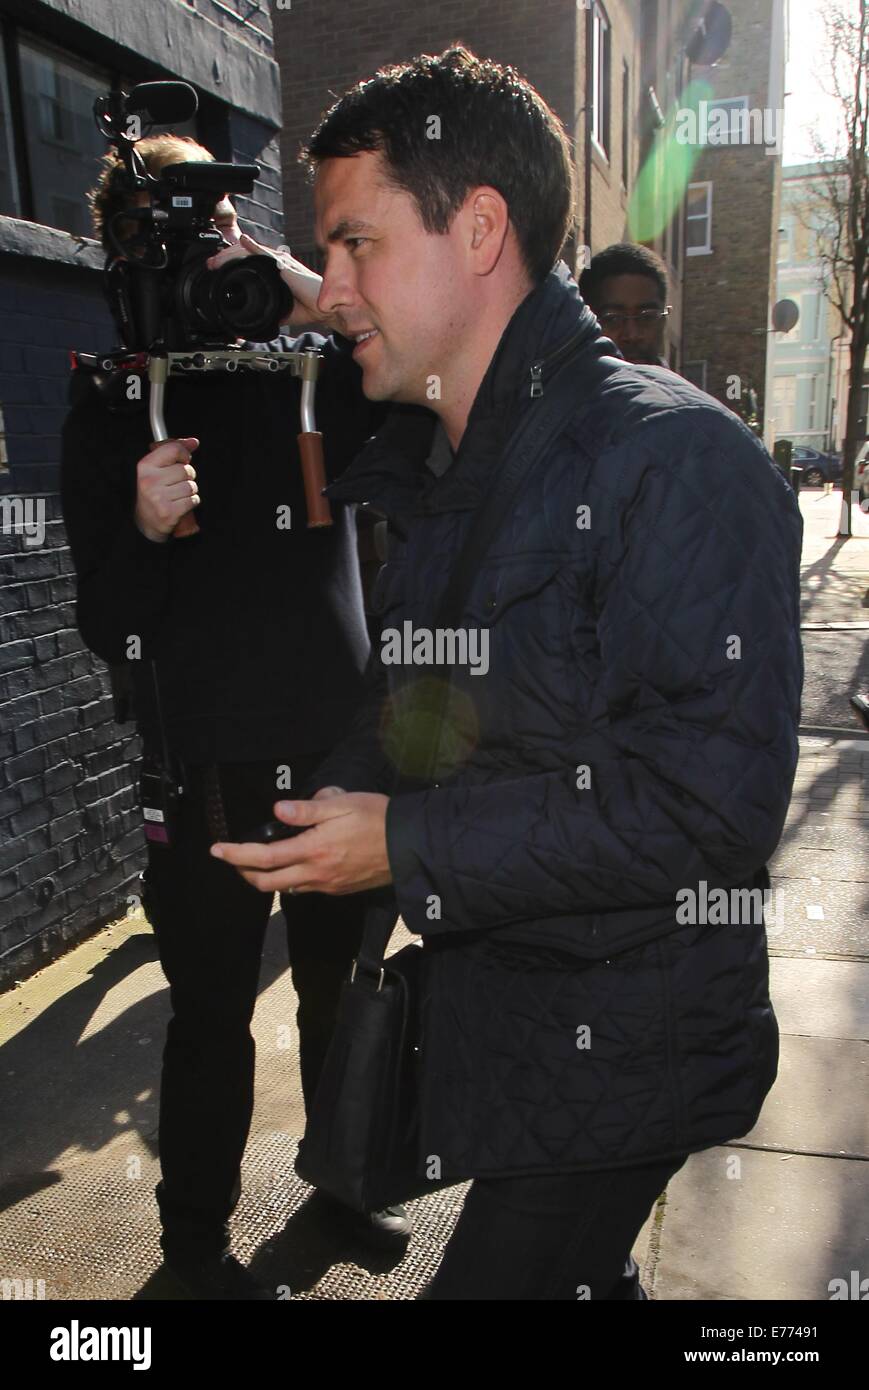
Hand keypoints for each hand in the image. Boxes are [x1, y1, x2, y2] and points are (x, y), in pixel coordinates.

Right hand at [134, 437, 198, 542]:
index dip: (184, 454)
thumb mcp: (157, 468)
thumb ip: (174, 451)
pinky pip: (193, 500)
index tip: (183, 460)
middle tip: (175, 484)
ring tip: (177, 495)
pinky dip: (191, 502)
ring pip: (191, 486)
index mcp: (145, 466)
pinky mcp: (169, 512)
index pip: (174, 449)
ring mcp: (159, 497)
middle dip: (187, 477)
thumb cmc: (154, 491)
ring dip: (189, 491)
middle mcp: (150, 481)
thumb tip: (194, 442)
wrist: (145, 522)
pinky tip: (180, 505)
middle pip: (186, 470)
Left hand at [206, 233, 329, 329]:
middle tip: (211, 265)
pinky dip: (253, 247)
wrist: (325, 307)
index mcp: (274, 271)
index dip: (231, 263)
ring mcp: (280, 262)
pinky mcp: (285, 266)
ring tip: (218, 259)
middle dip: (225, 258)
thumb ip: (268, 312)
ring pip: (252, 251)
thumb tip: (254, 324)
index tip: (216, 270)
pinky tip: (243, 241)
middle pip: (245, 254)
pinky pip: (266, 254)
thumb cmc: (309, 306)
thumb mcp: (281, 311)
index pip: (249, 262)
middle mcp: (276, 262)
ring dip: (233, 253)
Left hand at [210, 792, 391, 895]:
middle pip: (266, 882)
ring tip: (256, 861)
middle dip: (243, 871)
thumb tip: (277, 809)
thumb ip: (307, 810)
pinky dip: (287, 880)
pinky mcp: (337, 889)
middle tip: (231, 858)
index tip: (217, 850)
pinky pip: (303, 889)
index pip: (263, 857)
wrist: (409, 846)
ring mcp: (326, 885)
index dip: (236, 854)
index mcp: (312, 850)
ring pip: (283, 888)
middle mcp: (315, 873)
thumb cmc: (377, 819)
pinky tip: (290, 865)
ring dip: (264, 877)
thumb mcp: (342, 804)